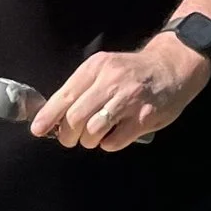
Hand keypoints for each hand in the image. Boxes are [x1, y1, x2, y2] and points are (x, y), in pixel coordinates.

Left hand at [29, 33, 210, 154]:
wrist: (172, 66)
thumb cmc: (132, 72)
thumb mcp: (104, 69)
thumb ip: (81, 89)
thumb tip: (54, 117)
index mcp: (96, 67)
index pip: (64, 96)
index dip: (47, 117)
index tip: (38, 130)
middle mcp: (111, 81)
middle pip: (74, 118)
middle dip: (67, 135)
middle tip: (71, 139)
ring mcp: (129, 100)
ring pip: (92, 131)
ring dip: (88, 141)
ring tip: (94, 136)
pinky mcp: (144, 118)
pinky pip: (113, 142)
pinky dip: (108, 144)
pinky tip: (114, 135)